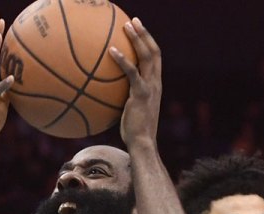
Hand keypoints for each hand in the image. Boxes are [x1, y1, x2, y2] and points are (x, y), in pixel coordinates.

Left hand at [109, 18, 159, 147]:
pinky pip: (132, 72)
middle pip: (154, 51)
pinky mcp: (142, 94)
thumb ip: (124, 97)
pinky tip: (111, 51)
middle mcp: (156, 83)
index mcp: (155, 85)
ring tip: (126, 26)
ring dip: (137, 39)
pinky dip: (123, 59)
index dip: (148, 42)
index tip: (138, 30)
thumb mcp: (129, 110)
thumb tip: (106, 93)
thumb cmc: (133, 131)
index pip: (155, 58)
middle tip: (133, 21)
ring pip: (147, 56)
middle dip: (144, 34)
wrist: (142, 143)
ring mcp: (151, 87)